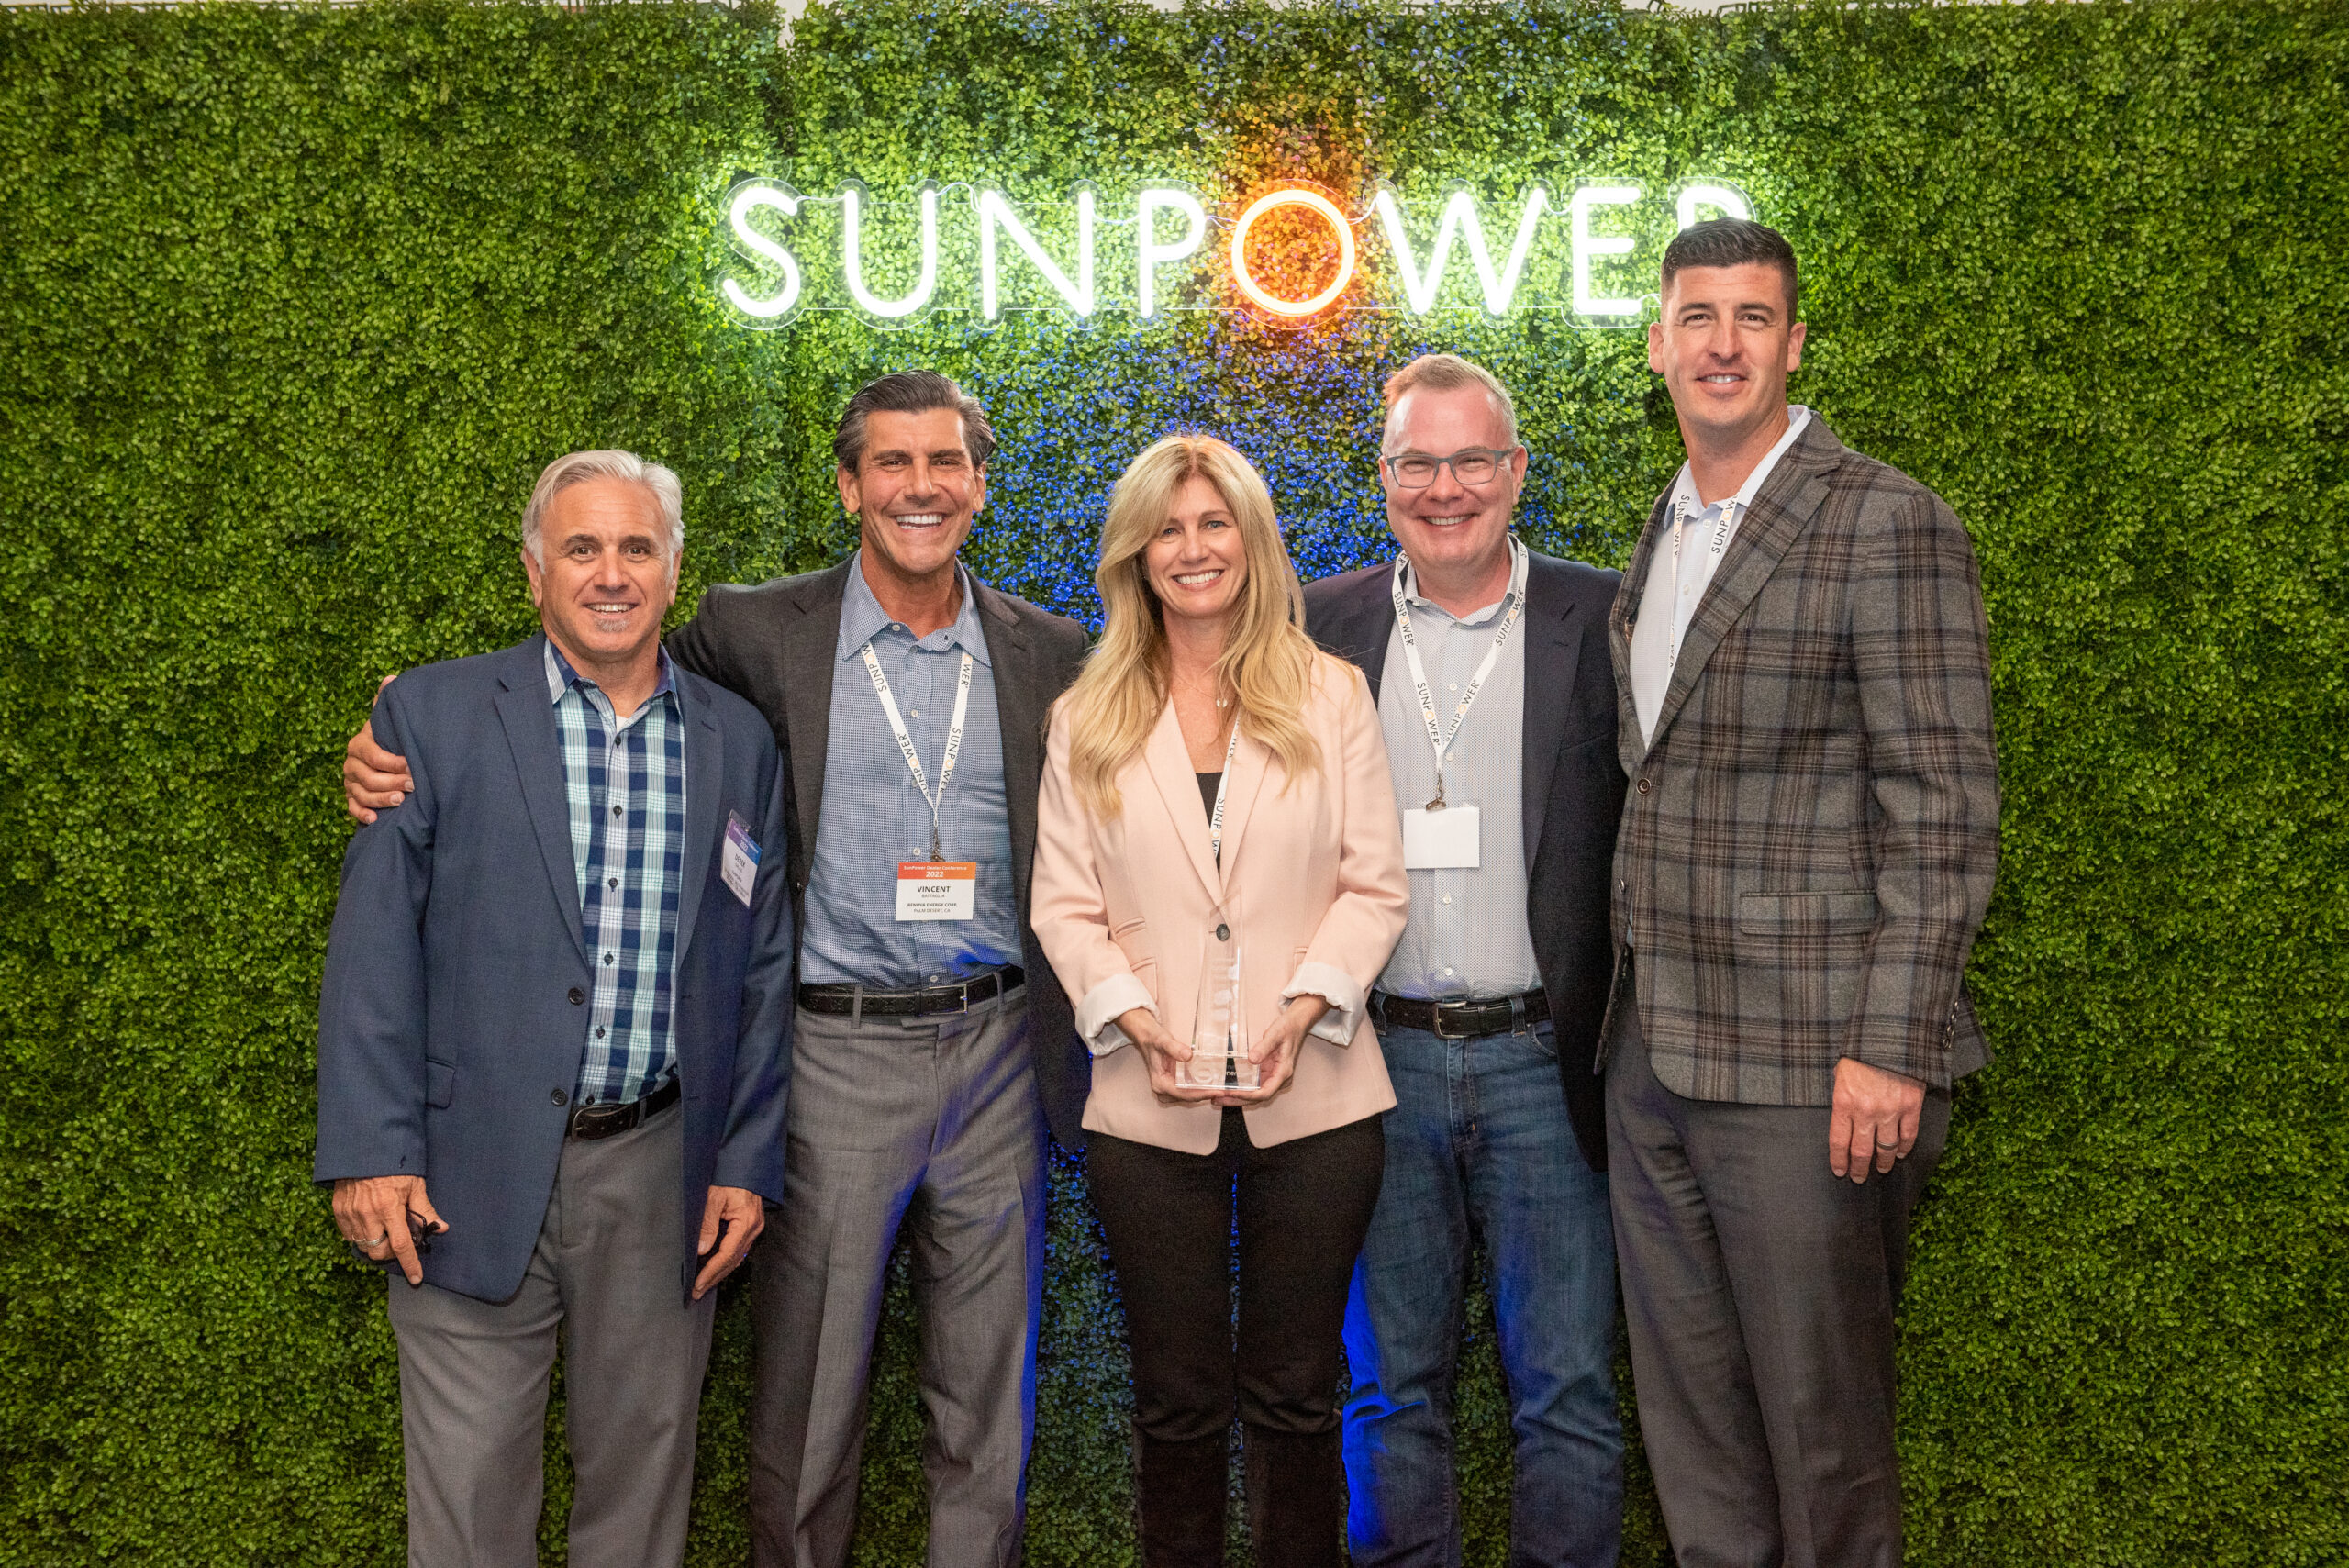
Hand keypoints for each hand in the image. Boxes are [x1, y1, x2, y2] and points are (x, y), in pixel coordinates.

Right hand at [332, 1175, 446, 1285]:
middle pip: (378, 1252)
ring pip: (362, 1246)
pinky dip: (360, 1237)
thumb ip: (425, 1209)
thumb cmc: (394, 1164)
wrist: (363, 1147)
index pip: (401, 1245)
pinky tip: (369, 1226)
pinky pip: (348, 1235)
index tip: (416, 1278)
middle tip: (398, 1240)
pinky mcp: (338, 1210)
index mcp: (389, 1208)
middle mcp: (367, 1214)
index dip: (410, 1264)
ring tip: (384, 1231)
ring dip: (375, 1245)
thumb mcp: (414, 1184)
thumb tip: (441, 1227)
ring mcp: (350, 1213)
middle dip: (390, 1253)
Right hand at [344, 675, 412, 823]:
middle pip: (366, 777)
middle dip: (390, 782)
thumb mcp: (392, 722)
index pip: (373, 755)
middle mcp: (352, 763)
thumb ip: (389, 705)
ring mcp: (350, 781)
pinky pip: (351, 808)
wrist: (389, 758)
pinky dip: (362, 814)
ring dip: (380, 799)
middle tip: (412, 786)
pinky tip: (375, 819)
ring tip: (400, 801)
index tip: (412, 766)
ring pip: (360, 793)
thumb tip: (390, 678)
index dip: (392, 762)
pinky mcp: (352, 798)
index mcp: (360, 743)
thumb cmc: (395, 739)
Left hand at [692, 1186, 764, 1299]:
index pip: (727, 1254)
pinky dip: (725, 1261)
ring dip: (720, 1272)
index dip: (711, 1271)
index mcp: (746, 1221)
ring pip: (737, 1258)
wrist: (745, 1164)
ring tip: (704, 1285)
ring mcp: (754, 1228)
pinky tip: (714, 1268)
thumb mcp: (713, 1197)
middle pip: (733, 1261)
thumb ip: (708, 1223)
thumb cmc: (729, 1177)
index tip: (698, 1283)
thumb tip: (701, 1250)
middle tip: (698, 1292)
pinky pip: (738, 1250)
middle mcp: (754, 1228)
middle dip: (715, 1277)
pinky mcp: (750, 1227)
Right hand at [1115, 1007, 1222, 1106]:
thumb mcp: (1163, 1041)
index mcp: (1160, 1083)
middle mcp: (1164, 1089)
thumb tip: (1188, 1056)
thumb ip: (1174, 1048)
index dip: (1201, 1094)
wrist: (1148, 1036)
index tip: (1216, 1091)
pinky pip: (1189, 1089)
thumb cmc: (1154, 1039)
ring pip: (1190, 1095)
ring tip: (1223, 1088)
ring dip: (1205, 1092)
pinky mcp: (1174, 1083)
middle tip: (1225, 1091)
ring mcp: (1169, 1087)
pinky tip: (1213, 1083)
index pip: (1183, 1094)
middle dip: (1206, 1095)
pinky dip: (1201, 1087)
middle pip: (1188, 1098)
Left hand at [1223, 994, 1329, 1106]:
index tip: (1232, 1093)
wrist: (1295, 1024)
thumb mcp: (1276, 1034)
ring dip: (1237, 1097)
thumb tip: (1251, 1059)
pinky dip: (1240, 1089)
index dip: (1248, 1096)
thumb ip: (1264, 1047)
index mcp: (1283, 1072)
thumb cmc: (1288, 1028)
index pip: (1265, 1092)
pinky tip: (1227, 1088)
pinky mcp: (1267, 1073)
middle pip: (1258, 1098)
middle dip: (1237, 1100)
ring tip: (1218, 1097)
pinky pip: (1254, 1086)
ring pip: (1254, 1094)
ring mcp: (1273, 1077)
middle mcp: (1279, 1079)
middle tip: (1218, 1098)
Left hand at [1828, 1058, 1925, 1182]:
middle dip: (1859, 1168)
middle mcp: (1866, 1111)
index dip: (1839, 1160)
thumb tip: (1844, 1120)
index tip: (1840, 1171)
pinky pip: (1908, 1135)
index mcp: (1844, 1102)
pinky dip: (1904, 1148)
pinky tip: (1900, 1153)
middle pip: (1862, 1151)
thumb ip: (1842, 1098)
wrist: (1890, 1035)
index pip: (1839, 1142)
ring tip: (1881, 1169)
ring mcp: (1890, 1111)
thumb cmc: (1860, 1052)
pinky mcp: (1911, 1106)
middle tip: (1859, 1178)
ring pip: (1886, 1147)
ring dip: (1883, 1162)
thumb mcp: (1840, 1073)